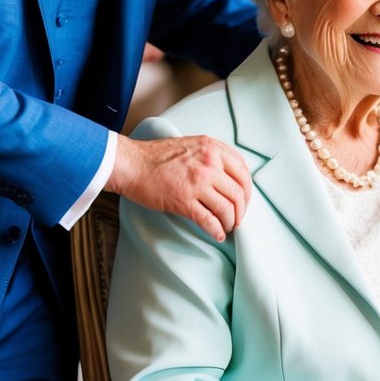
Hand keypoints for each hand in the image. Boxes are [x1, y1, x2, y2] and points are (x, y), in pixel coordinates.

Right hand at [107, 134, 251, 241]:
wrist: (132, 164)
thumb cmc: (156, 156)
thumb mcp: (191, 145)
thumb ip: (211, 156)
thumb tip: (229, 177)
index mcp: (212, 148)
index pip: (243, 171)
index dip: (248, 191)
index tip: (244, 201)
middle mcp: (209, 164)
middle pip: (238, 193)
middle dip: (241, 211)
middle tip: (236, 219)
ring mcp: (197, 182)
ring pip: (227, 209)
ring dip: (230, 223)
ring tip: (226, 228)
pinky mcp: (184, 201)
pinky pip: (209, 221)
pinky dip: (216, 231)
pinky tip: (216, 234)